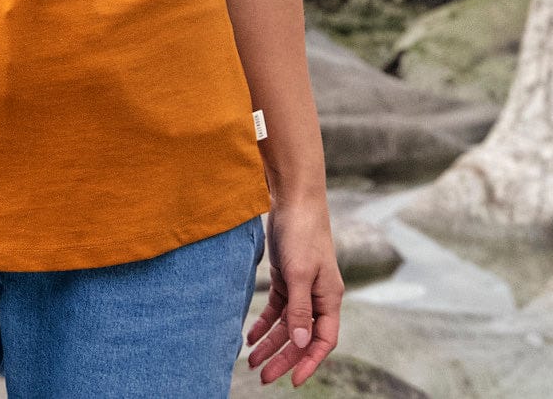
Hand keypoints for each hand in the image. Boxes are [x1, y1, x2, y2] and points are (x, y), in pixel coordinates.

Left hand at [246, 196, 343, 385]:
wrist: (294, 200)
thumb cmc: (302, 233)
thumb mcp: (299, 273)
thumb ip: (299, 308)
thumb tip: (301, 342)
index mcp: (328, 298)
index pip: (322, 340)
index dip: (309, 362)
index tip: (293, 380)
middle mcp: (317, 297)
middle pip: (301, 336)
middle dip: (283, 357)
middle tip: (263, 376)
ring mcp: (301, 288)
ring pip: (287, 325)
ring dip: (270, 343)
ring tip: (252, 361)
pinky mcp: (286, 278)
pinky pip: (276, 308)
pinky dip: (264, 322)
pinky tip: (250, 335)